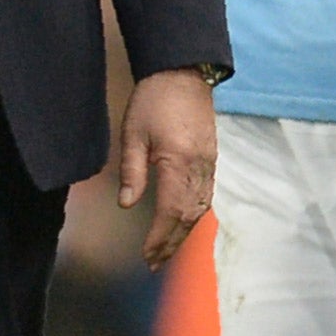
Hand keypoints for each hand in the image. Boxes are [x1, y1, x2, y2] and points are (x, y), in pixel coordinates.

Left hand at [117, 67, 216, 269]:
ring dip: (183, 233)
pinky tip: (182, 224)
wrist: (182, 73)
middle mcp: (199, 169)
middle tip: (154, 262)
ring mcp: (209, 165)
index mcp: (178, 163)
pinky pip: (205, 196)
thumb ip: (131, 171)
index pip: (170, 211)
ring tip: (165, 250)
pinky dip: (194, 216)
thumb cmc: (153, 100)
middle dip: (171, 242)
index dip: (159, 237)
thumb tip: (125, 205)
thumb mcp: (133, 133)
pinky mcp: (211, 159)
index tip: (146, 255)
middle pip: (188, 217)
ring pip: (200, 209)